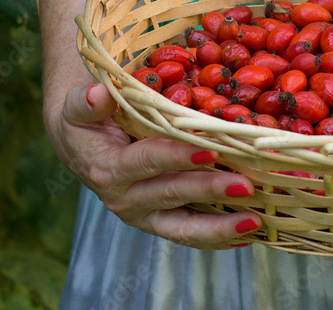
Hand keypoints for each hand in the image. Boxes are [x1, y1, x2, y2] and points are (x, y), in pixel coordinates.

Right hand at [45, 82, 261, 248]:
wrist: (81, 146)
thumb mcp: (78, 107)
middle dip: (210, 191)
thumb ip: (86, 102)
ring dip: (220, 227)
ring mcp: (143, 215)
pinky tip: (249, 235)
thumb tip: (97, 94)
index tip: (211, 150)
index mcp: (108, 168)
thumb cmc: (85, 119)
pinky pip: (189, 234)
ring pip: (183, 227)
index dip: (178, 156)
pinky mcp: (158, 222)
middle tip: (247, 185)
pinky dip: (218, 239)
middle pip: (172, 194)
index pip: (148, 161)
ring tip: (255, 221)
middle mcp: (124, 199)